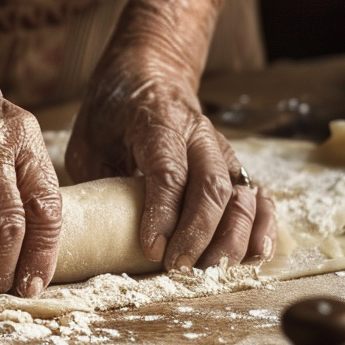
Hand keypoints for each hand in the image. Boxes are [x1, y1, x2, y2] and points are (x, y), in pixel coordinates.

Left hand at [67, 0, 278, 270]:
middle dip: (198, 232)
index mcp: (157, 122)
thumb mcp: (89, 137)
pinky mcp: (234, 166)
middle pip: (209, 186)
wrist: (150, 72)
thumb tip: (81, 232)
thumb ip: (93, 177)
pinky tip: (257, 254)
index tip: (152, 248)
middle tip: (178, 268)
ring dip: (232, 236)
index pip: (167, 170)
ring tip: (214, 271)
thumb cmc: (112, 112)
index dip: (162, 211)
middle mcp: (196, 134)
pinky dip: (262, 226)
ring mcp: (220, 150)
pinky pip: (259, 196)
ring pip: (239, 193)